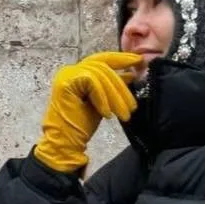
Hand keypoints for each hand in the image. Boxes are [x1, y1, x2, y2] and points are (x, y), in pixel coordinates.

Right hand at [33, 51, 143, 172]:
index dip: (121, 59)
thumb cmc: (81, 127)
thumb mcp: (103, 103)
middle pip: (103, 67)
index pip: (103, 60)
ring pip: (100, 75)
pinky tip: (106, 114)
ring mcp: (67, 75)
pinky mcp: (66, 82)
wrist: (65, 144)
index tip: (139, 61)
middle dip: (121, 86)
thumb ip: (112, 88)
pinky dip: (102, 98)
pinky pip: (92, 82)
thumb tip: (130, 74)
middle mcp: (71, 70)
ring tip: (123, 115)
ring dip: (115, 97)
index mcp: (78, 73)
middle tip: (133, 105)